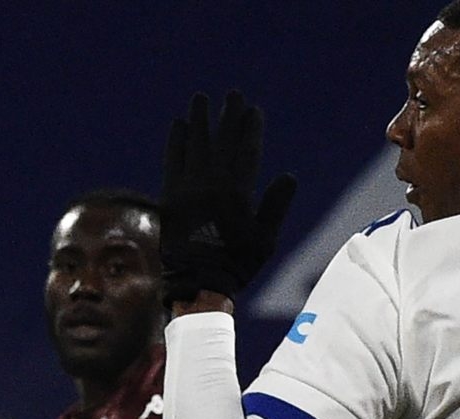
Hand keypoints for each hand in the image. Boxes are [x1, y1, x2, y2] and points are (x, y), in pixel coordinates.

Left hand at [160, 90, 298, 302]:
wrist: (196, 283)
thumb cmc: (236, 265)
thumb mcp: (265, 240)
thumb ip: (276, 207)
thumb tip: (289, 176)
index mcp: (238, 194)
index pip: (247, 150)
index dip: (251, 128)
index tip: (254, 110)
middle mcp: (212, 185)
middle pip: (221, 141)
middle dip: (228, 116)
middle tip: (232, 94)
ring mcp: (188, 189)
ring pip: (195, 145)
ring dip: (199, 120)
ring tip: (201, 99)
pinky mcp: (170, 196)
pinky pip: (172, 161)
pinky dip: (176, 142)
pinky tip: (179, 125)